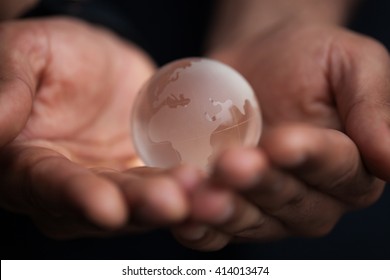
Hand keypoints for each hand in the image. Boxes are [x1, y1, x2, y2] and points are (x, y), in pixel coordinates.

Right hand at [0, 17, 200, 237]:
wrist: (96, 63)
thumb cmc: (53, 57)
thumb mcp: (24, 57)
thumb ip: (6, 92)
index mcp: (31, 166)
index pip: (53, 186)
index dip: (80, 198)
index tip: (109, 208)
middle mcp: (73, 188)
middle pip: (108, 204)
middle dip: (141, 206)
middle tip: (175, 203)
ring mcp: (115, 185)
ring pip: (145, 201)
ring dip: (175, 201)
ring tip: (205, 192)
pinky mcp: (148, 175)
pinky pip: (172, 184)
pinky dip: (193, 186)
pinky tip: (217, 182)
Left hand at [172, 20, 386, 249]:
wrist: (255, 63)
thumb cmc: (307, 59)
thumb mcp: (351, 64)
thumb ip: (373, 108)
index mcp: (350, 165)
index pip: (336, 169)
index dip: (309, 158)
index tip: (282, 142)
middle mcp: (312, 197)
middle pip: (290, 202)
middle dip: (260, 184)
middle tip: (231, 164)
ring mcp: (268, 208)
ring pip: (252, 220)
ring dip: (226, 210)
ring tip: (200, 194)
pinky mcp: (230, 206)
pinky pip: (217, 228)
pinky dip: (199, 227)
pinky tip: (183, 214)